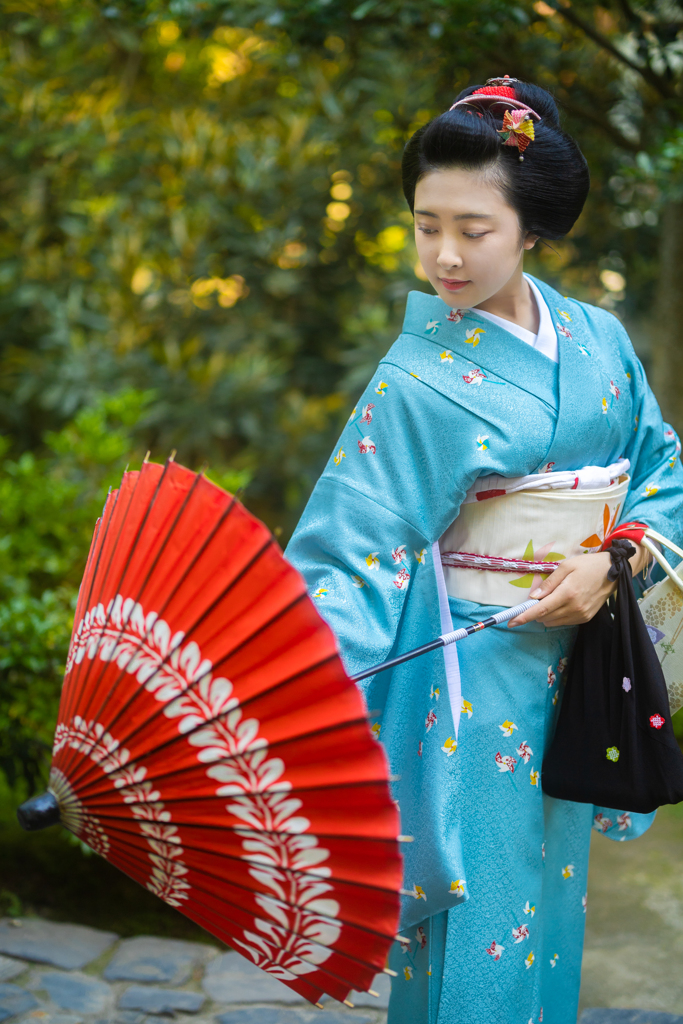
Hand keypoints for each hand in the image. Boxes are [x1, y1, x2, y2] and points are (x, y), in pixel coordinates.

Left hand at [507, 543, 648, 628]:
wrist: (614, 572)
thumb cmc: (588, 565)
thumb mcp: (566, 566)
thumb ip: (549, 583)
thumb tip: (533, 597)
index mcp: (568, 593)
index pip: (541, 609)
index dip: (524, 617)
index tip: (512, 622)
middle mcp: (575, 607)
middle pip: (545, 618)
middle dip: (535, 612)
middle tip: (535, 600)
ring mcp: (581, 615)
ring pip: (553, 622)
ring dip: (546, 614)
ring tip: (551, 599)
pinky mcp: (586, 618)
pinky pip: (564, 622)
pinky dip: (557, 616)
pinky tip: (561, 603)